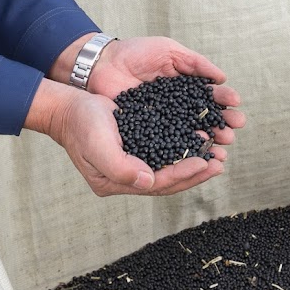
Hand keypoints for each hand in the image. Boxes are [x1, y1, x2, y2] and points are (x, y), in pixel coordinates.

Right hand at [32, 80, 225, 196]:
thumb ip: (120, 166)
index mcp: (115, 182)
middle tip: (219, 164)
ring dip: (193, 162)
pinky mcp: (138, 146)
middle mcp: (127, 177)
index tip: (205, 163)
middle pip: (167, 180)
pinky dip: (183, 147)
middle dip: (195, 173)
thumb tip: (148, 181)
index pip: (157, 184)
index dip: (182, 174)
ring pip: (170, 167)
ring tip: (216, 156)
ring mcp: (133, 162)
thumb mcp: (97, 144)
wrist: (69, 106)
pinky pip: (165, 151)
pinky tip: (198, 139)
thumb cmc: (81, 123)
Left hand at [88, 35, 246, 147]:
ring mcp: (163, 122)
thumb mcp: (169, 51)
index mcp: (186, 88)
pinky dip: (182, 151)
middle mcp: (178, 108)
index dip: (224, 101)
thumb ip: (195, 63)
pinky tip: (196, 154)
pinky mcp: (147, 134)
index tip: (235, 105)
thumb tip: (222, 78)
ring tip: (222, 150)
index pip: (210, 96)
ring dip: (208, 144)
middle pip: (205, 120)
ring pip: (190, 136)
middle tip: (231, 133)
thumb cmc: (136, 53)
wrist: (103, 64)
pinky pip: (167, 145)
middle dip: (222, 127)